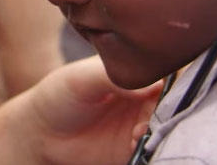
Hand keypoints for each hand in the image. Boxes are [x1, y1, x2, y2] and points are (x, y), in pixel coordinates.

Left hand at [11, 56, 160, 164]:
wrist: (40, 133)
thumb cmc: (59, 95)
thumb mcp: (82, 78)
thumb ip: (113, 76)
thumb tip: (149, 83)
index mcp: (135, 72)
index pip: (167, 70)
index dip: (175, 76)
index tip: (169, 83)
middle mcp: (144, 97)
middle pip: (175, 99)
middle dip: (172, 105)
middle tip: (154, 108)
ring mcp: (141, 123)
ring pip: (168, 124)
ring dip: (162, 127)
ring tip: (140, 127)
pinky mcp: (135, 147)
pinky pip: (154, 147)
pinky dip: (152, 145)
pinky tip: (135, 140)